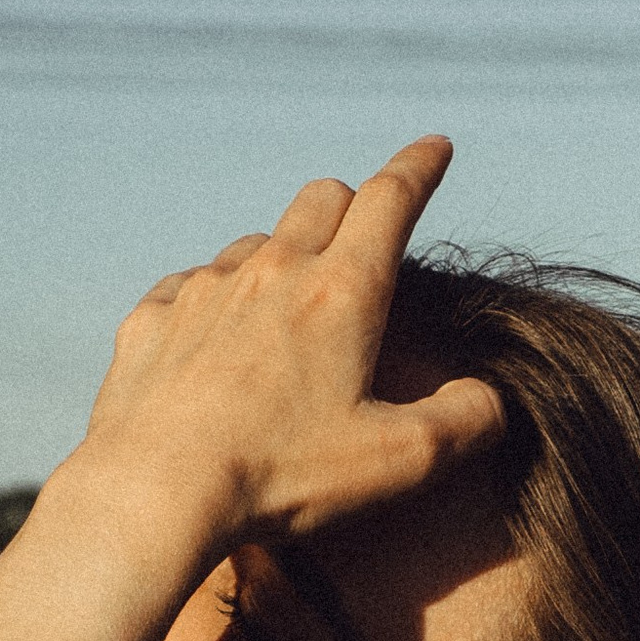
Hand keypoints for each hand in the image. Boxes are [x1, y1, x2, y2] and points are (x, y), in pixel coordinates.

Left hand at [0, 136, 503, 640]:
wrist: (154, 493)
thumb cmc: (282, 478)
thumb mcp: (400, 461)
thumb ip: (464, 421)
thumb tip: (486, 399)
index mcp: (343, 292)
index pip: (391, 199)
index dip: (420, 167)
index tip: (436, 146)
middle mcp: (272, 270)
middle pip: (321, 198)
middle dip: (351, 203)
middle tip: (363, 231)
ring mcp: (205, 289)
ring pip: (255, 243)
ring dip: (281, 258)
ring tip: (287, 309)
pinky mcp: (153, 319)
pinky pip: (192, 286)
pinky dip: (216, 302)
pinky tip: (217, 342)